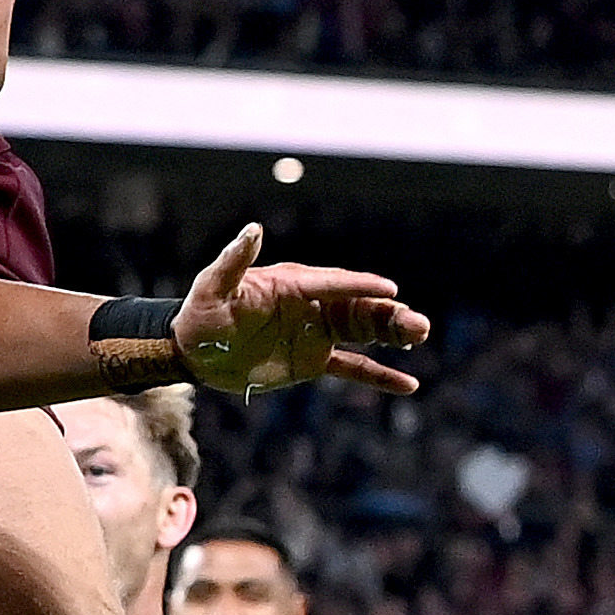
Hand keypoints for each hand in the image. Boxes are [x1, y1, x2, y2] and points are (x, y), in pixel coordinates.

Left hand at [174, 223, 431, 395]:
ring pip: (364, 332)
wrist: (195, 352)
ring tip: (420, 337)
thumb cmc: (201, 315)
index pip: (332, 284)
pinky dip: (379, 375)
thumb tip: (253, 229)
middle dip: (389, 314)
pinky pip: (353, 366)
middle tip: (418, 323)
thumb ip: (234, 262)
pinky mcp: (314, 360)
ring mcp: (316, 333)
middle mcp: (311, 306)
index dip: (360, 286)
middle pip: (359, 308)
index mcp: (293, 284)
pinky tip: (409, 384)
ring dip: (393, 335)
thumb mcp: (212, 288)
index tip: (390, 289)